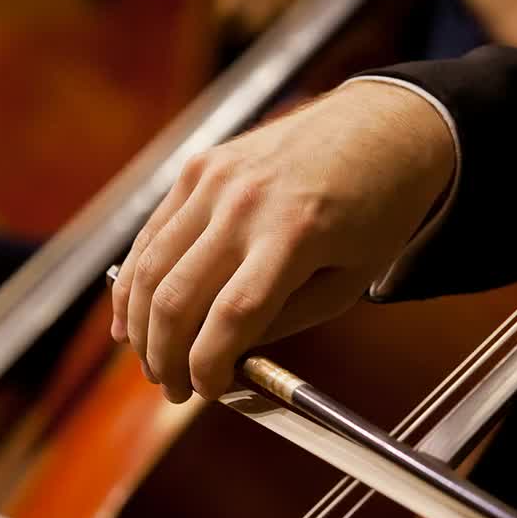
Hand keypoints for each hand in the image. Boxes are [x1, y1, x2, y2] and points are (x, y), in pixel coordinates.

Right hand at [110, 80, 453, 402]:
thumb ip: (285, 319)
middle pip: (176, 297)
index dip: (207, 365)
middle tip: (170, 388)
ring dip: (140, 324)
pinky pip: (153, 232)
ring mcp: (215, 179)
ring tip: (149, 361)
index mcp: (294, 235)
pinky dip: (135, 278)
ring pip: (150, 266)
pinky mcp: (200, 166)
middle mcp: (245, 203)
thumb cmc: (378, 208)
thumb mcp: (350, 281)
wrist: (383, 126)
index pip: (231, 317)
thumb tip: (227, 355)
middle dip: (165, 356)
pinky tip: (133, 313)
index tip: (204, 391)